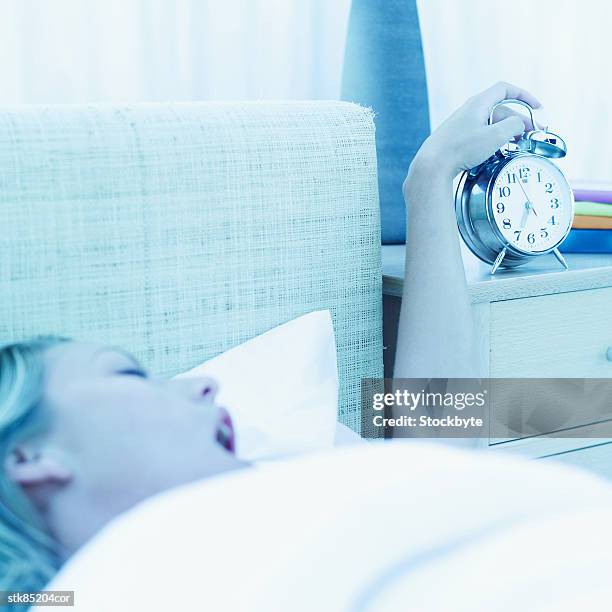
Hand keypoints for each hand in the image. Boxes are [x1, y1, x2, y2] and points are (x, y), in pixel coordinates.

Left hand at [410, 82, 540, 181]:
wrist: (432, 165)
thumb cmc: (460, 149)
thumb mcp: (495, 136)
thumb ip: (514, 125)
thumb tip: (520, 124)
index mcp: (478, 103)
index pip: (505, 89)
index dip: (524, 95)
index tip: (537, 108)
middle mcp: (468, 111)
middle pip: (499, 110)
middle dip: (518, 120)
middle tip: (531, 135)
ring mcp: (461, 126)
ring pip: (489, 125)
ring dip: (506, 132)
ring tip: (517, 145)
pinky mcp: (455, 140)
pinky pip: (479, 136)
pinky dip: (492, 141)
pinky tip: (496, 153)